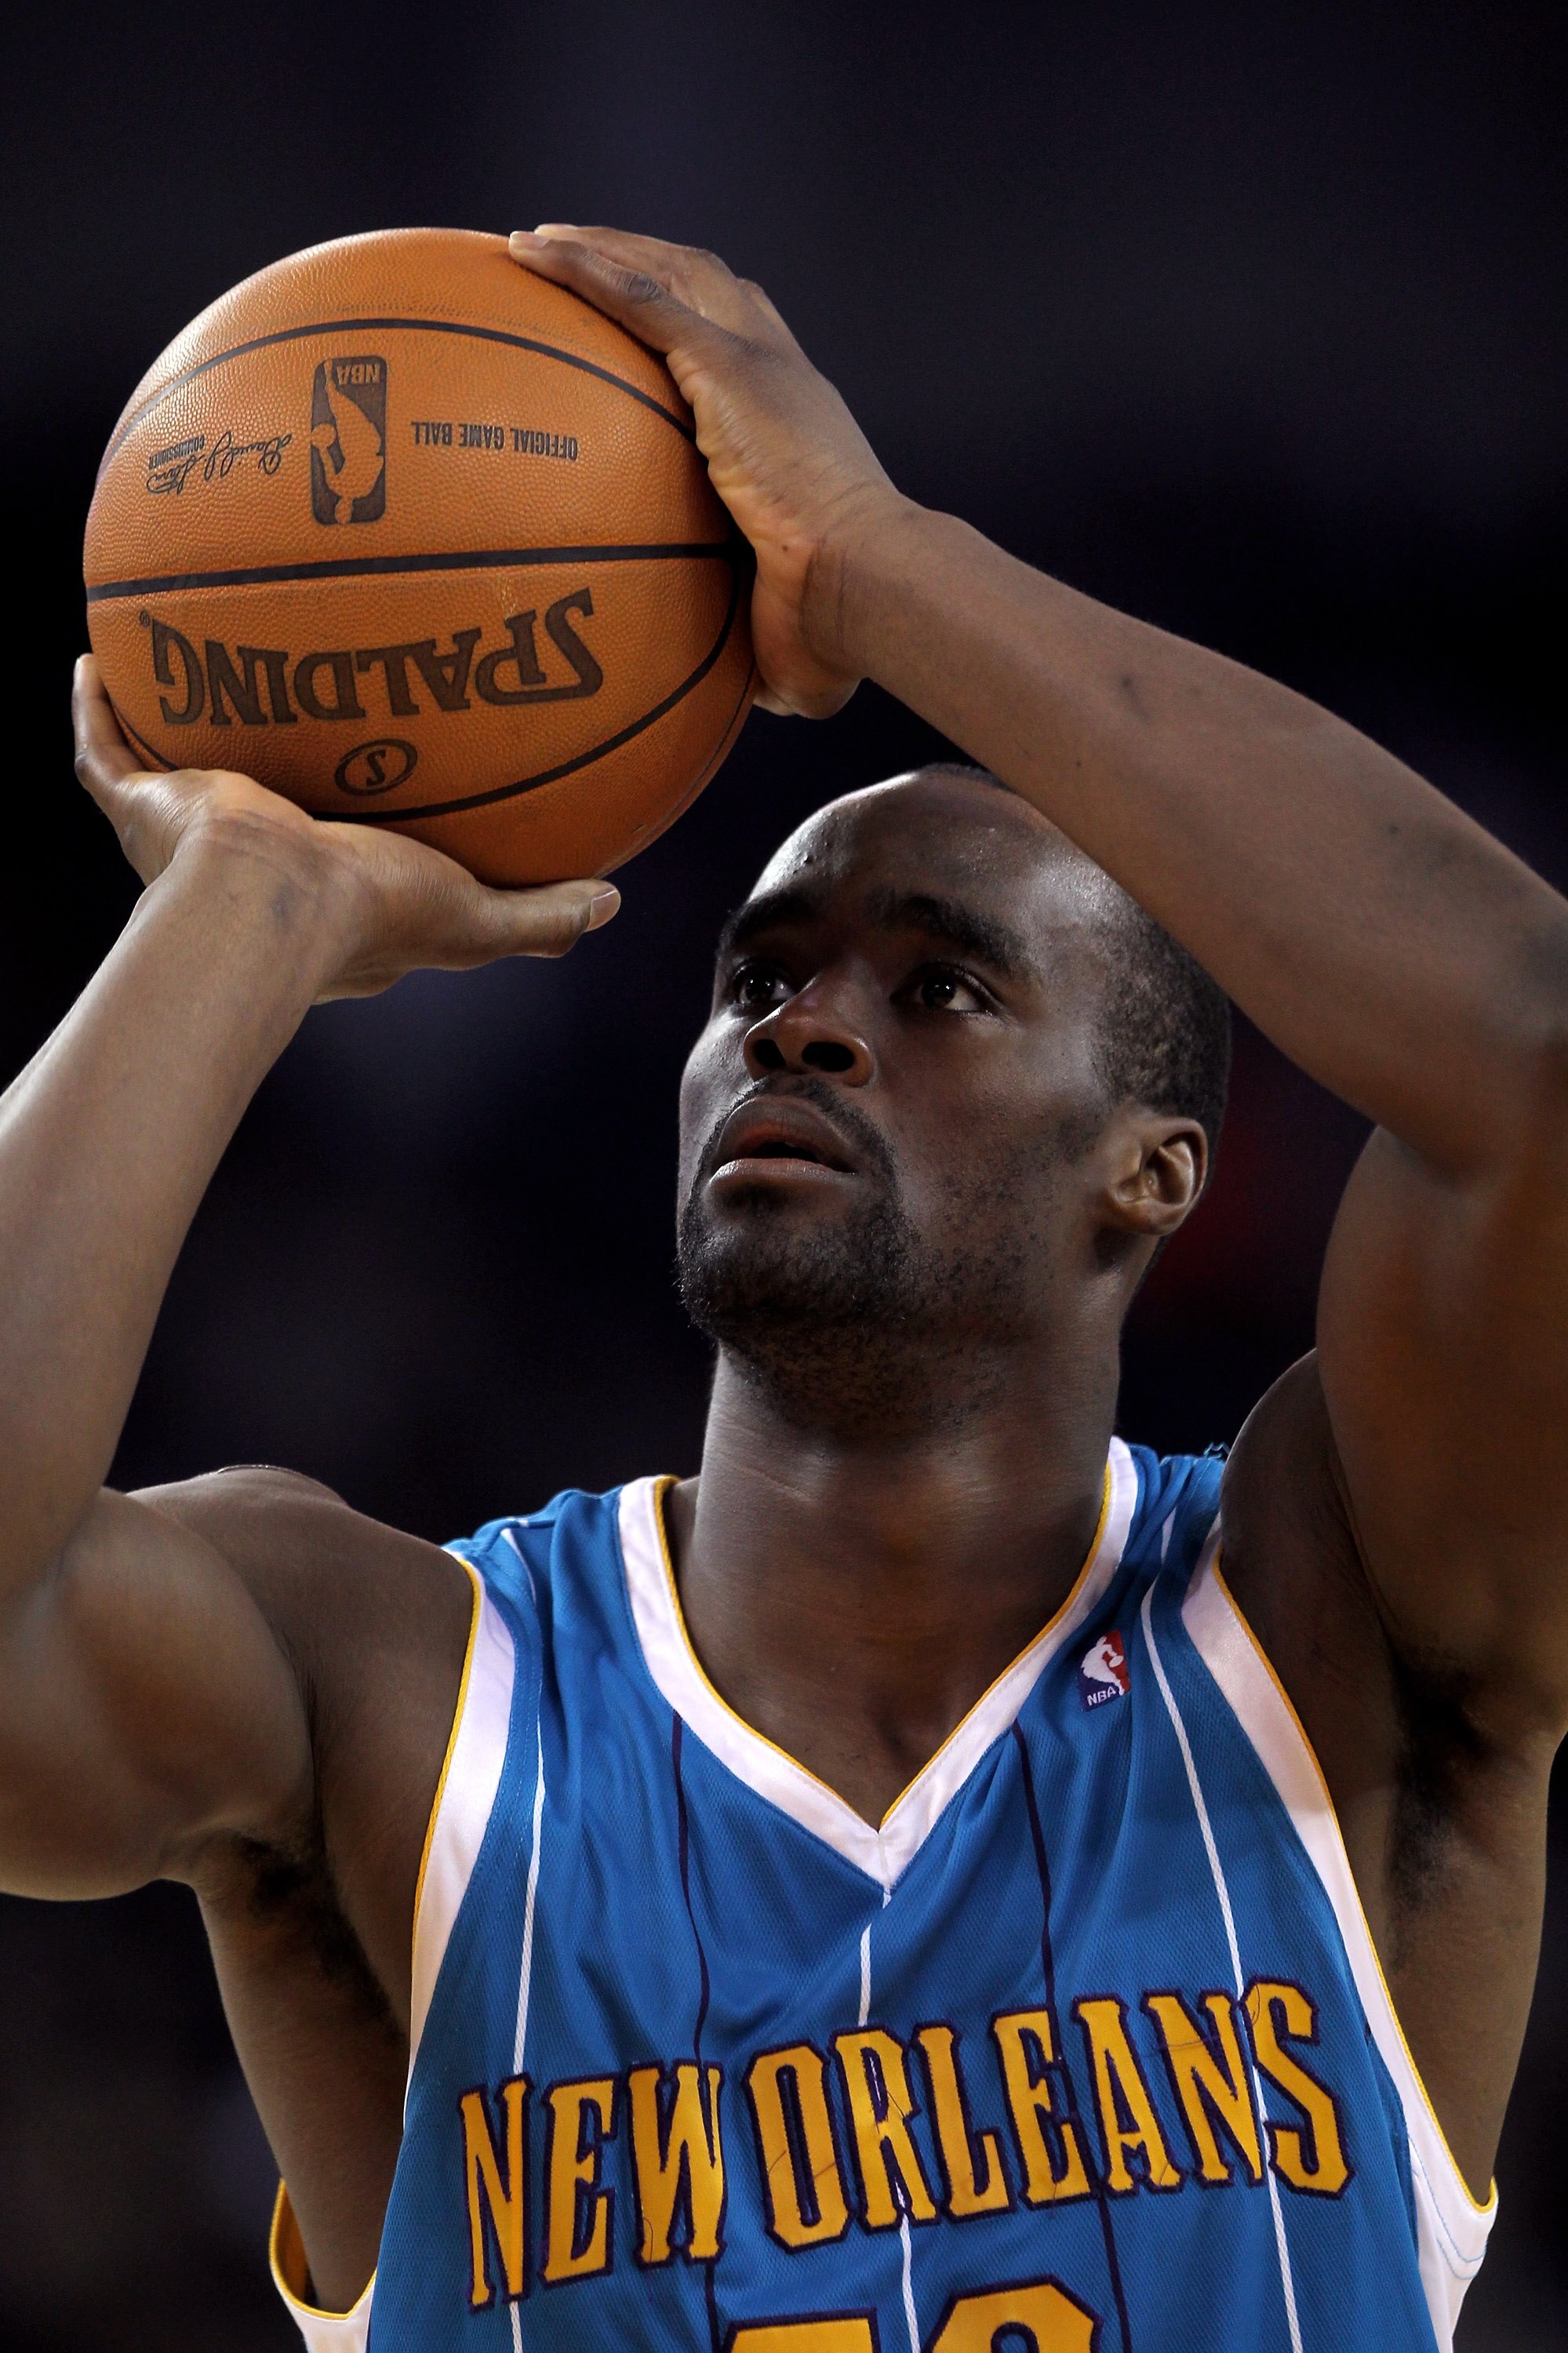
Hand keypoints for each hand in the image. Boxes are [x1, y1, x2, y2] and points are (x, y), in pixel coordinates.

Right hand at [72, 657, 618, 999]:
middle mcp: (253, 862)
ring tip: (191, 662)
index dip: (362, 824)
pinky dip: (96, 708)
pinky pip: (104, 751)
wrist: (268, 900)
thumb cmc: (369, 914)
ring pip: (175, 772)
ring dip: (178, 723)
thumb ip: (541, 915)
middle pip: (260, 799)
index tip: (386, 777)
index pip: (342, 855)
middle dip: (269, 764)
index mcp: (324, 896)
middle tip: (290, 702)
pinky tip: (97, 656)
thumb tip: (613, 904)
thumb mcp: (477, 917)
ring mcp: (190, 838)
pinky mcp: (143, 809)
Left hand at [509, 225, 904, 719]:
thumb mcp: (781, 627)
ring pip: (667, 272)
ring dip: (601, 248)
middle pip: (704, 284)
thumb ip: (750, 634)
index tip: (647, 322)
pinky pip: (638, 297)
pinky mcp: (727, 364)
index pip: (747, 344)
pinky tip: (530, 253)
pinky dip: (585, 268)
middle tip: (577, 260)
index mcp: (797, 420)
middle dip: (641, 260)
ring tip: (535, 243)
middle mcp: (780, 372)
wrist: (860, 584)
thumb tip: (725, 689)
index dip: (697, 319)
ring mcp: (755, 360)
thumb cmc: (834, 623)